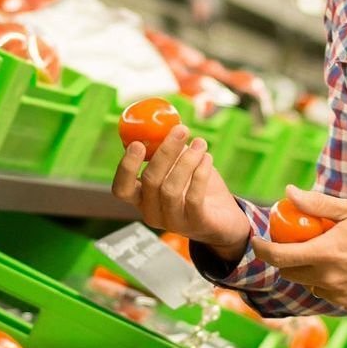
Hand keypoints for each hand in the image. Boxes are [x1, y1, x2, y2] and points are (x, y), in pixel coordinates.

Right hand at [111, 125, 251, 259]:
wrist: (225, 219)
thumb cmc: (197, 188)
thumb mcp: (178, 167)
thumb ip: (166, 150)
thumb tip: (162, 123)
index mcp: (141, 199)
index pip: (122, 189)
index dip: (126, 168)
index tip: (138, 143)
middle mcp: (152, 213)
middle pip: (150, 182)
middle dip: (165, 152)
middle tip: (181, 130)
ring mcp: (173, 222)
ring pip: (171, 189)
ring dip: (187, 161)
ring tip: (200, 143)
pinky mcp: (196, 224)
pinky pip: (194, 197)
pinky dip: (200, 174)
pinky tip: (207, 158)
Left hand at [250, 187, 346, 311]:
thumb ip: (318, 205)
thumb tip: (289, 192)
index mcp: (325, 254)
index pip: (279, 257)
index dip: (262, 249)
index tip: (258, 241)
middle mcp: (329, 279)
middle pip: (291, 274)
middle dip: (286, 260)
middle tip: (296, 245)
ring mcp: (341, 297)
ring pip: (311, 285)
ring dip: (311, 273)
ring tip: (329, 255)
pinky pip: (332, 296)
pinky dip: (331, 284)